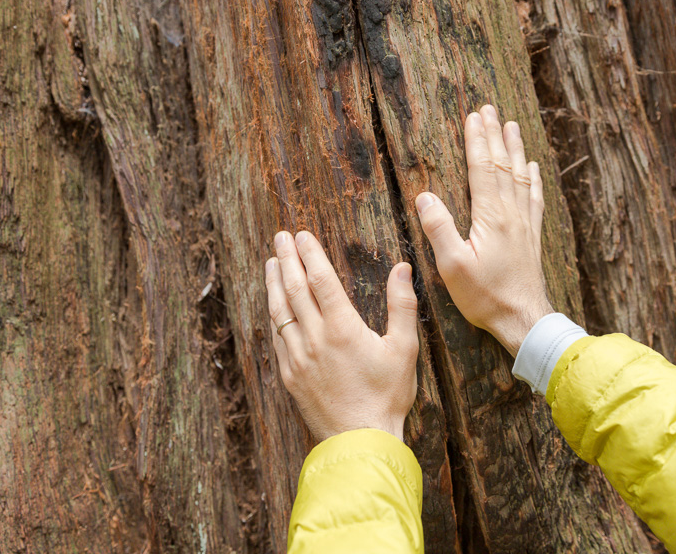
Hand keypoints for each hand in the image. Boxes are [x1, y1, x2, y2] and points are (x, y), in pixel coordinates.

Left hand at [265, 230, 419, 441]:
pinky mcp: (289, 376)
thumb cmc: (386, 396)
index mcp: (342, 328)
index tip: (302, 235)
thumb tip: (402, 269)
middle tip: (281, 237)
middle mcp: (314, 339)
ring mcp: (297, 358)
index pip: (320, 280)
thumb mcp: (404, 349)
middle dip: (287, 259)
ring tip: (272, 262)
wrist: (360, 440)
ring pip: (279, 311)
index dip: (311, 255)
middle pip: (294, 289)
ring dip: (274, 283)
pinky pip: (276, 336)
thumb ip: (402, 306)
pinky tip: (273, 305)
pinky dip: (273, 314)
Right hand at [415, 105, 552, 356]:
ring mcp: (525, 224)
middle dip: (494, 135)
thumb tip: (424, 196)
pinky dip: (533, 178)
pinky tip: (533, 168)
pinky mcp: (532, 237)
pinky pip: (534, 198)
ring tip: (512, 125)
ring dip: (515, 149)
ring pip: (521, 176)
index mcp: (491, 216)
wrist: (524, 319)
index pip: (483, 168)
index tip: (473, 116)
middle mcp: (511, 213)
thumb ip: (439, 229)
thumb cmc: (485, 296)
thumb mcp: (452, 266)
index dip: (477, 141)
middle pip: (503, 165)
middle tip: (490, 109)